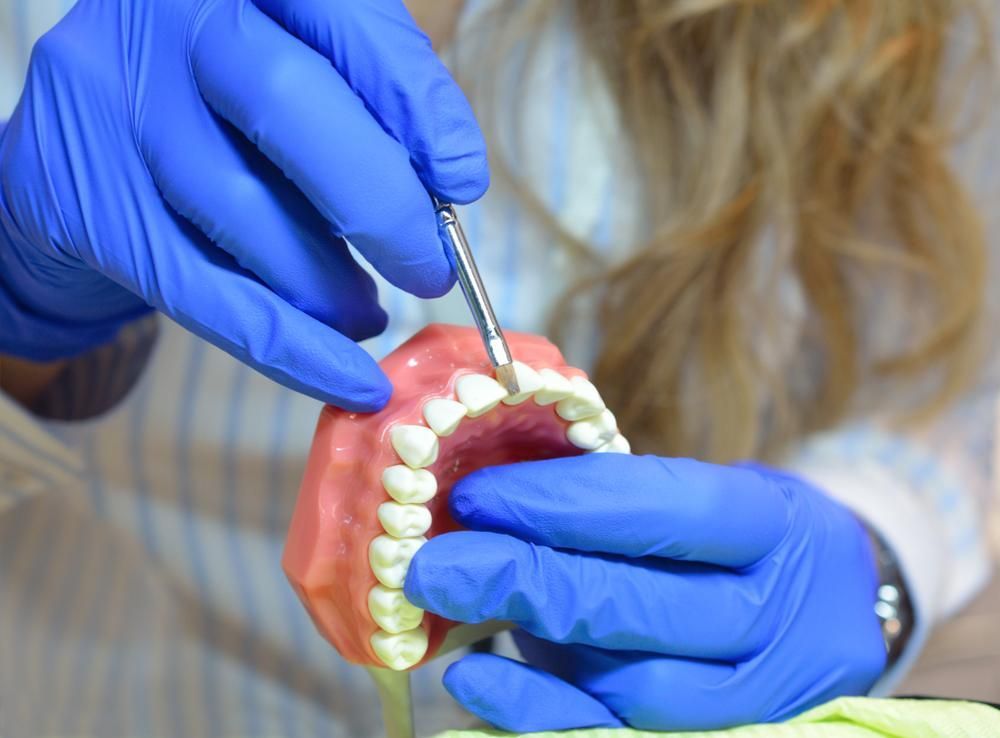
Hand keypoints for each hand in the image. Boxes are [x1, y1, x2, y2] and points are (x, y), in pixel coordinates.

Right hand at [0, 0, 486, 410]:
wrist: (76, 158)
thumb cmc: (219, 117)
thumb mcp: (295, 78)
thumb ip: (364, 108)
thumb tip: (446, 188)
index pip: (342, 19)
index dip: (412, 101)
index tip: (462, 179)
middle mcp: (163, 19)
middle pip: (287, 105)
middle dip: (380, 204)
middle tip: (429, 271)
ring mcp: (106, 104)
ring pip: (244, 209)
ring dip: (330, 286)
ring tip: (367, 314)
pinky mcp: (80, 202)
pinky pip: (203, 293)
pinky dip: (290, 349)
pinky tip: (346, 375)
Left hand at [405, 455, 885, 731]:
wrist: (830, 610)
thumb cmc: (745, 541)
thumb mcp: (712, 496)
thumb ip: (625, 502)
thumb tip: (496, 499)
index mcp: (776, 528)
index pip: (670, 510)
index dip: (566, 502)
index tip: (480, 495)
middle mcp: (774, 618)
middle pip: (641, 606)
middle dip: (525, 578)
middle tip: (434, 561)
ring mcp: (753, 697)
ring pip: (630, 683)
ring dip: (530, 639)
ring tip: (451, 601)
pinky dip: (538, 713)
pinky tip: (474, 680)